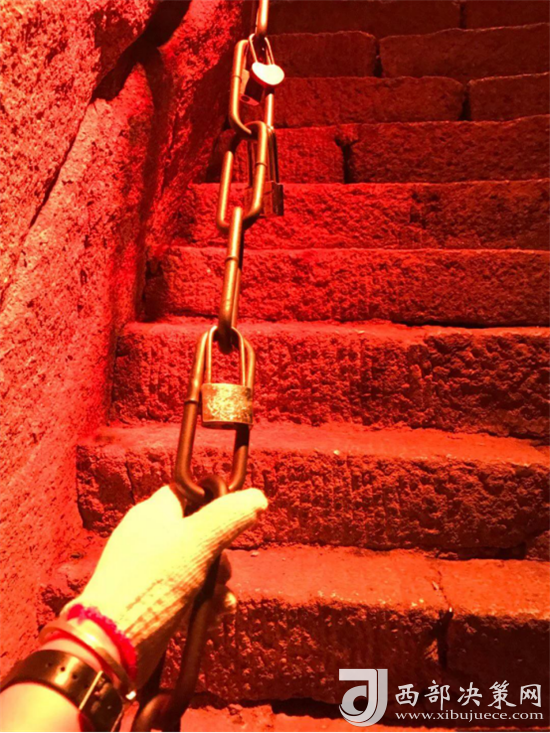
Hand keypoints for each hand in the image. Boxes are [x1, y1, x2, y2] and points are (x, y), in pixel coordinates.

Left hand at [62, 485, 266, 686]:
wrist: (114, 639)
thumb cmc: (156, 579)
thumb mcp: (200, 541)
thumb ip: (230, 517)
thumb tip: (258, 497)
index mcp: (154, 512)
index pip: (187, 492)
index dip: (211, 502)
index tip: (231, 519)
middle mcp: (148, 536)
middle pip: (197, 532)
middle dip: (220, 552)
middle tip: (224, 570)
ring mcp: (148, 568)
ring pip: (195, 565)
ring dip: (216, 581)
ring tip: (222, 598)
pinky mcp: (150, 598)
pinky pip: (185, 591)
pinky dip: (204, 601)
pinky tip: (216, 614)